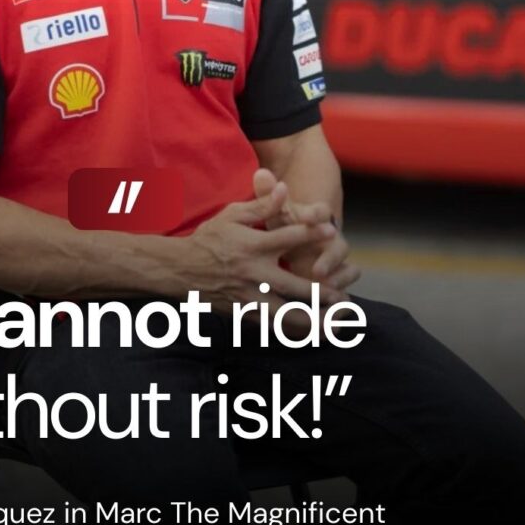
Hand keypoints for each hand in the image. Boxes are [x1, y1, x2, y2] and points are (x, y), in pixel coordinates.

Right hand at [187, 176, 339, 318]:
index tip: (333, 232)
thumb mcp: (231, 216)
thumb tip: (284, 189)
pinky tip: (311, 335)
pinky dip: (293, 332)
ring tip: (334, 327)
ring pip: (285, 316)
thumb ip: (261, 206)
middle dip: (322, 293)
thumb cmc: (209, 239)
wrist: (180, 270)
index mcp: (253, 246)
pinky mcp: (243, 313)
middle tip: (344, 299)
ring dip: (312, 323)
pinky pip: (272, 327)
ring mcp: (249, 297)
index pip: (288, 238)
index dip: (312, 234)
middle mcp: (254, 274)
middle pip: (294, 287)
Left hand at [253, 168, 360, 297]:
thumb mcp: (272, 211)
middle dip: (330, 259)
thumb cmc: (279, 223)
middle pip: (339, 246)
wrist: (300, 234)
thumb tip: (260, 174)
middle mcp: (328, 240)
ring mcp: (335, 260)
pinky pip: (346, 288)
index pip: (321, 213)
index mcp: (313, 219)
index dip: (317, 215)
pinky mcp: (337, 277)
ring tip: (327, 293)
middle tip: (316, 271)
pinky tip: (333, 310)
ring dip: (339, 280)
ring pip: (348, 269)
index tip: (313, 220)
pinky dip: (342, 296)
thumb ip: (267, 195)